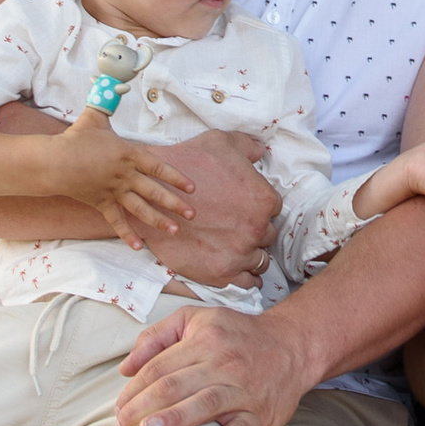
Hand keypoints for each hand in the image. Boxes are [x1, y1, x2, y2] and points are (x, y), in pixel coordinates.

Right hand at [43, 106, 195, 248]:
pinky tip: (138, 246)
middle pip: (155, 191)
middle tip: (192, 214)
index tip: (192, 188)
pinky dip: (127, 234)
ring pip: (141, 208)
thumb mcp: (94, 117)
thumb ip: (107, 102)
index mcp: (129, 154)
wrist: (55, 162)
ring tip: (175, 230)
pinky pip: (116, 220)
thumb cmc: (76, 138)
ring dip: (159, 221)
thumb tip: (114, 83)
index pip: (158, 168)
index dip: (177, 177)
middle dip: (175, 203)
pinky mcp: (101, 203)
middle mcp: (125, 176)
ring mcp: (114, 191)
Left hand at [116, 302, 308, 425]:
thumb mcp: (196, 320)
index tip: (118, 409)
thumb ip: (157, 337)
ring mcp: (243, 390)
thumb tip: (125, 368)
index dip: (133, 390)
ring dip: (174, 420)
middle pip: (174, 386)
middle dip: (142, 408)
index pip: (158, 367)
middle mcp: (223, 363)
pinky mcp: (261, 414)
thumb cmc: (236, 336)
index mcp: (204, 340)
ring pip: (204, 404)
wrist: (292, 346)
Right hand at [132, 127, 277, 293]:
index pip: (274, 209)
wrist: (150, 195)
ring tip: (241, 249)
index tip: (246, 209)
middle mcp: (257, 229)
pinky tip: (242, 271)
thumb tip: (261, 152)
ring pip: (261, 261)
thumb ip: (247, 146)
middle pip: (268, 235)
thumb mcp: (220, 142)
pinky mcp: (222, 273)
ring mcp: (240, 253)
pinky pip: (247, 283)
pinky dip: (246, 277)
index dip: (259, 208)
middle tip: (239, 227)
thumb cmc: (186, 164)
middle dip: (255, 230)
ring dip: (253, 254)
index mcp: (263, 199)